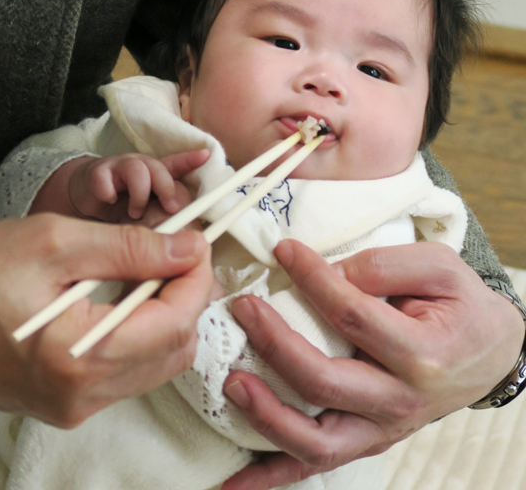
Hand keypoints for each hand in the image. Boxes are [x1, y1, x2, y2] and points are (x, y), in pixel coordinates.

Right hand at [0, 214, 213, 427]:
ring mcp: (71, 408)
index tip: (196, 239)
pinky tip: (118, 298)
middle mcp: (81, 397)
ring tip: (145, 268)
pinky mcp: (61, 406)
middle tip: (173, 250)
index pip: (175, 322)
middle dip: (185, 296)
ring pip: (153, 365)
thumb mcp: (51, 242)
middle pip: (174, 350)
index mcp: (78, 358)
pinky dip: (135, 335)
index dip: (197, 277)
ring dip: (163, 316)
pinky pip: (122, 374)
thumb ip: (129, 247)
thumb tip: (188, 247)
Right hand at [68, 150, 208, 221]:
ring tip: (135, 214)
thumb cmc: (119, 210)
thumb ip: (163, 226)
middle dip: (168, 189)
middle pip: (160, 169)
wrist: (83, 197)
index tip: (206, 155)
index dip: (190, 160)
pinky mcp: (97, 174)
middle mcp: (139, 168)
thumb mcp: (146, 217)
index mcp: (154, 178)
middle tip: (172, 209)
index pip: (175, 166)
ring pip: (138, 171)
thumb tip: (190, 248)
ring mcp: (118, 169)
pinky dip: (108, 192)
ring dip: (140, 195)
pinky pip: (105, 178)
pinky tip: (108, 202)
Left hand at [221, 239, 524, 489]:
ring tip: (231, 382)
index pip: (353, 317)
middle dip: (274, 344)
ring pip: (315, 441)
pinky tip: (233, 482)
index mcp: (422, 356)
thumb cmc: (457, 307)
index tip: (283, 251)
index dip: (312, 280)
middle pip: (324, 382)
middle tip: (243, 308)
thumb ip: (384, 265)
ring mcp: (379, 431)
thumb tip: (325, 271)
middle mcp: (400, 402)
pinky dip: (270, 476)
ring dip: (266, 416)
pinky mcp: (362, 443)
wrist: (486, 353)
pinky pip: (312, 467)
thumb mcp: (439, 268)